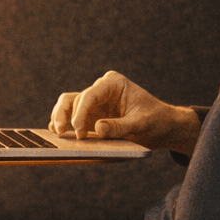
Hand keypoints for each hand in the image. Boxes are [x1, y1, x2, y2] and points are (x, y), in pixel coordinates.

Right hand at [49, 70, 201, 154]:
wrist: (162, 126)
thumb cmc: (156, 119)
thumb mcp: (141, 124)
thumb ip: (120, 126)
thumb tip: (97, 128)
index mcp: (113, 83)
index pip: (90, 94)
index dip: (80, 112)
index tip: (78, 130)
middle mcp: (101, 90)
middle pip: (74, 99)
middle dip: (66, 116)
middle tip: (63, 134)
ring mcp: (94, 103)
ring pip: (68, 106)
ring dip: (60, 118)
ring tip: (57, 134)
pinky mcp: (91, 117)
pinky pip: (72, 118)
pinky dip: (65, 125)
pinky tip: (60, 136)